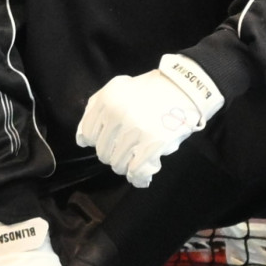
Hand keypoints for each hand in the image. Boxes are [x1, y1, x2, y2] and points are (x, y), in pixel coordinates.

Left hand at [75, 53, 223, 187]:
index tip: (110, 141)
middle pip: (103, 153)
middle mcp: (117, 116)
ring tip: (136, 157)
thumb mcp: (116, 89)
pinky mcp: (153, 143)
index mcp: (106, 101)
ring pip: (118, 164)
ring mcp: (135, 130)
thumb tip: (81, 140)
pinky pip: (136, 171)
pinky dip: (137, 177)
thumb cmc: (149, 90)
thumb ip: (94, 110)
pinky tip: (141, 176)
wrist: (184, 88)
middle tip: (127, 148)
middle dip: (113, 154)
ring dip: (126, 165)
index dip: (98, 142)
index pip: (88, 136)